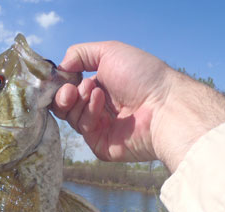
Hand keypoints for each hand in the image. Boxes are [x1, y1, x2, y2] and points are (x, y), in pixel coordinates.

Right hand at [51, 41, 224, 171]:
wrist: (164, 104)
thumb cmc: (143, 76)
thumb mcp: (110, 51)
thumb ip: (80, 54)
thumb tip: (60, 68)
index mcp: (101, 87)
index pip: (69, 89)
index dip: (61, 84)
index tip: (62, 78)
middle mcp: (99, 109)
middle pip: (65, 107)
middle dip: (63, 96)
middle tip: (70, 90)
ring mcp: (100, 129)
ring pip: (72, 118)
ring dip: (79, 102)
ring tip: (95, 92)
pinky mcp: (101, 146)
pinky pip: (83, 132)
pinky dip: (88, 115)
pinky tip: (100, 103)